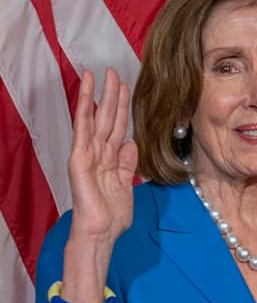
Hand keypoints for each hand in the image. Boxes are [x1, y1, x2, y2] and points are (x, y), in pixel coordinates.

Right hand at [66, 68, 136, 248]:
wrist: (102, 232)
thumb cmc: (112, 214)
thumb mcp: (127, 183)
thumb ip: (128, 163)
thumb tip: (131, 142)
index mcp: (109, 159)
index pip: (116, 126)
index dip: (120, 106)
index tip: (125, 86)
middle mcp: (97, 153)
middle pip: (106, 118)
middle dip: (110, 94)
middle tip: (113, 70)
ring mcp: (87, 154)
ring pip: (95, 118)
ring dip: (97, 95)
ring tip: (100, 74)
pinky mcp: (79, 159)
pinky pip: (82, 130)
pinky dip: (83, 110)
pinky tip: (85, 94)